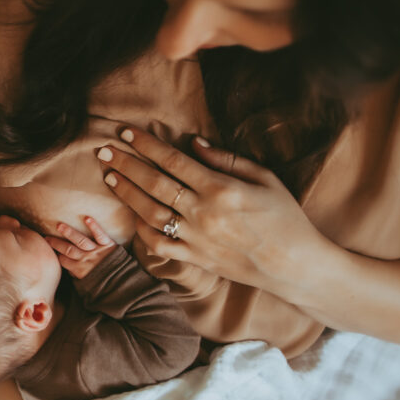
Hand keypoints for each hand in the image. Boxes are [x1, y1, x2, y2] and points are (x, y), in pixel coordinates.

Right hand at [45, 216, 117, 278]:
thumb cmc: (103, 283)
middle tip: (46, 237)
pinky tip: (87, 218)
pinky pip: (100, 235)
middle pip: (68, 249)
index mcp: (80, 270)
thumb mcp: (86, 284)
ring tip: (60, 226)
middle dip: (56, 243)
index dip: (55, 254)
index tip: (47, 247)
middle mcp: (86, 259)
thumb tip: (67, 269)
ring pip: (80, 241)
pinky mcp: (108, 245)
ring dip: (70, 233)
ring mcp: (97, 251)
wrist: (123, 284)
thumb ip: (76, 275)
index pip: (63, 260)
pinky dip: (94, 227)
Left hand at [98, 126, 327, 302]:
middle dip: (126, 165)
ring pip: (149, 213)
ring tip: (111, 177)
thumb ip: (226, 159)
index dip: (146, 145)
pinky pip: (158, 245)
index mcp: (221, 189)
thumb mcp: (264, 178)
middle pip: (154, 184)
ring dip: (127, 193)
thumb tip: (193, 142)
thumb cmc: (285, 217)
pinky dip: (141, 229)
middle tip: (104, 152)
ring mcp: (196, 239)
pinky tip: (132, 214)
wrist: (294, 265)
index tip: (126, 134)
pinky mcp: (194, 259)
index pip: (173, 161)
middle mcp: (203, 214)